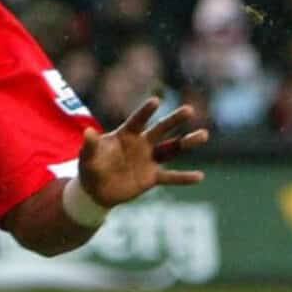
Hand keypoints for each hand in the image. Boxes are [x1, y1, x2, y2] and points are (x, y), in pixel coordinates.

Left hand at [77, 96, 209, 208]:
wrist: (96, 191)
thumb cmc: (91, 168)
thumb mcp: (88, 157)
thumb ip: (90, 145)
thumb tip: (87, 132)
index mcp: (126, 135)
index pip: (137, 121)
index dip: (145, 112)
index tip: (156, 101)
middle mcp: (141, 144)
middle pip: (160, 130)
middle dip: (174, 120)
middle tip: (189, 110)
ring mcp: (149, 160)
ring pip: (171, 149)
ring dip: (187, 143)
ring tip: (203, 134)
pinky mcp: (152, 177)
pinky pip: (171, 177)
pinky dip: (184, 178)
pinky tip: (199, 176)